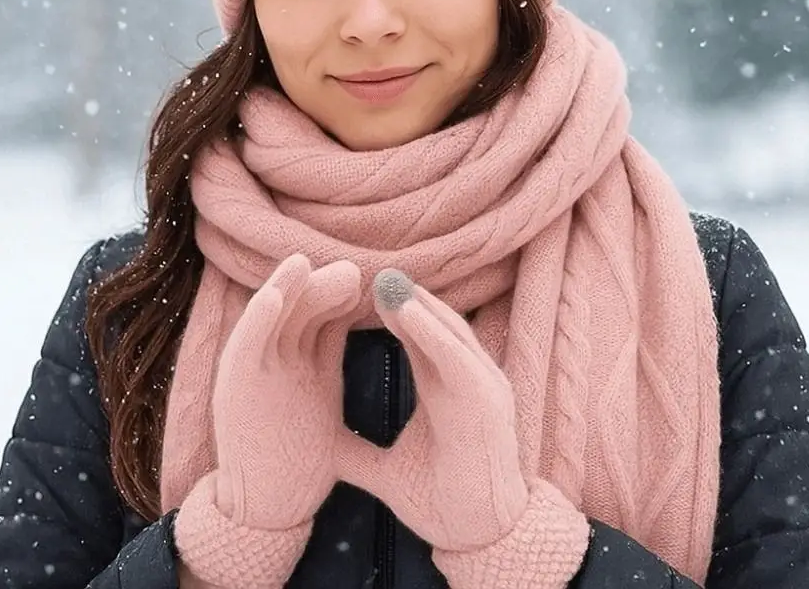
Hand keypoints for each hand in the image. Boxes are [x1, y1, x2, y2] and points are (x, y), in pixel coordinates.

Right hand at [175, 253, 360, 588]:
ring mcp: (252, 372)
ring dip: (287, 287)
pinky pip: (244, 346)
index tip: (368, 280)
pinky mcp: (233, 389)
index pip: (318, 314)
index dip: (340, 294)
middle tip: (352, 270)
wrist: (268, 511)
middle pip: (298, 309)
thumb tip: (352, 310)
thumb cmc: (300, 458)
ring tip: (304, 263)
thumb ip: (327, 355)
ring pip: (270, 318)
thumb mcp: (319, 393)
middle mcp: (272, 359)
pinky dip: (258, 320)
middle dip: (321, 287)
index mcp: (295, 360)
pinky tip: (276, 296)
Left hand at [336, 270, 589, 588]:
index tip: (357, 293)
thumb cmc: (441, 502)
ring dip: (417, 305)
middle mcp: (465, 380)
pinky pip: (457, 356)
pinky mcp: (488, 400)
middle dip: (402, 299)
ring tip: (385, 280)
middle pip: (432, 326)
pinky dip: (432, 331)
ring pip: (446, 332)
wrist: (479, 539)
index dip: (391, 316)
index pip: (417, 340)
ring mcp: (481, 386)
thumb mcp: (387, 473)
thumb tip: (321, 449)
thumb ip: (357, 455)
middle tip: (369, 270)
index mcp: (444, 391)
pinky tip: (407, 310)